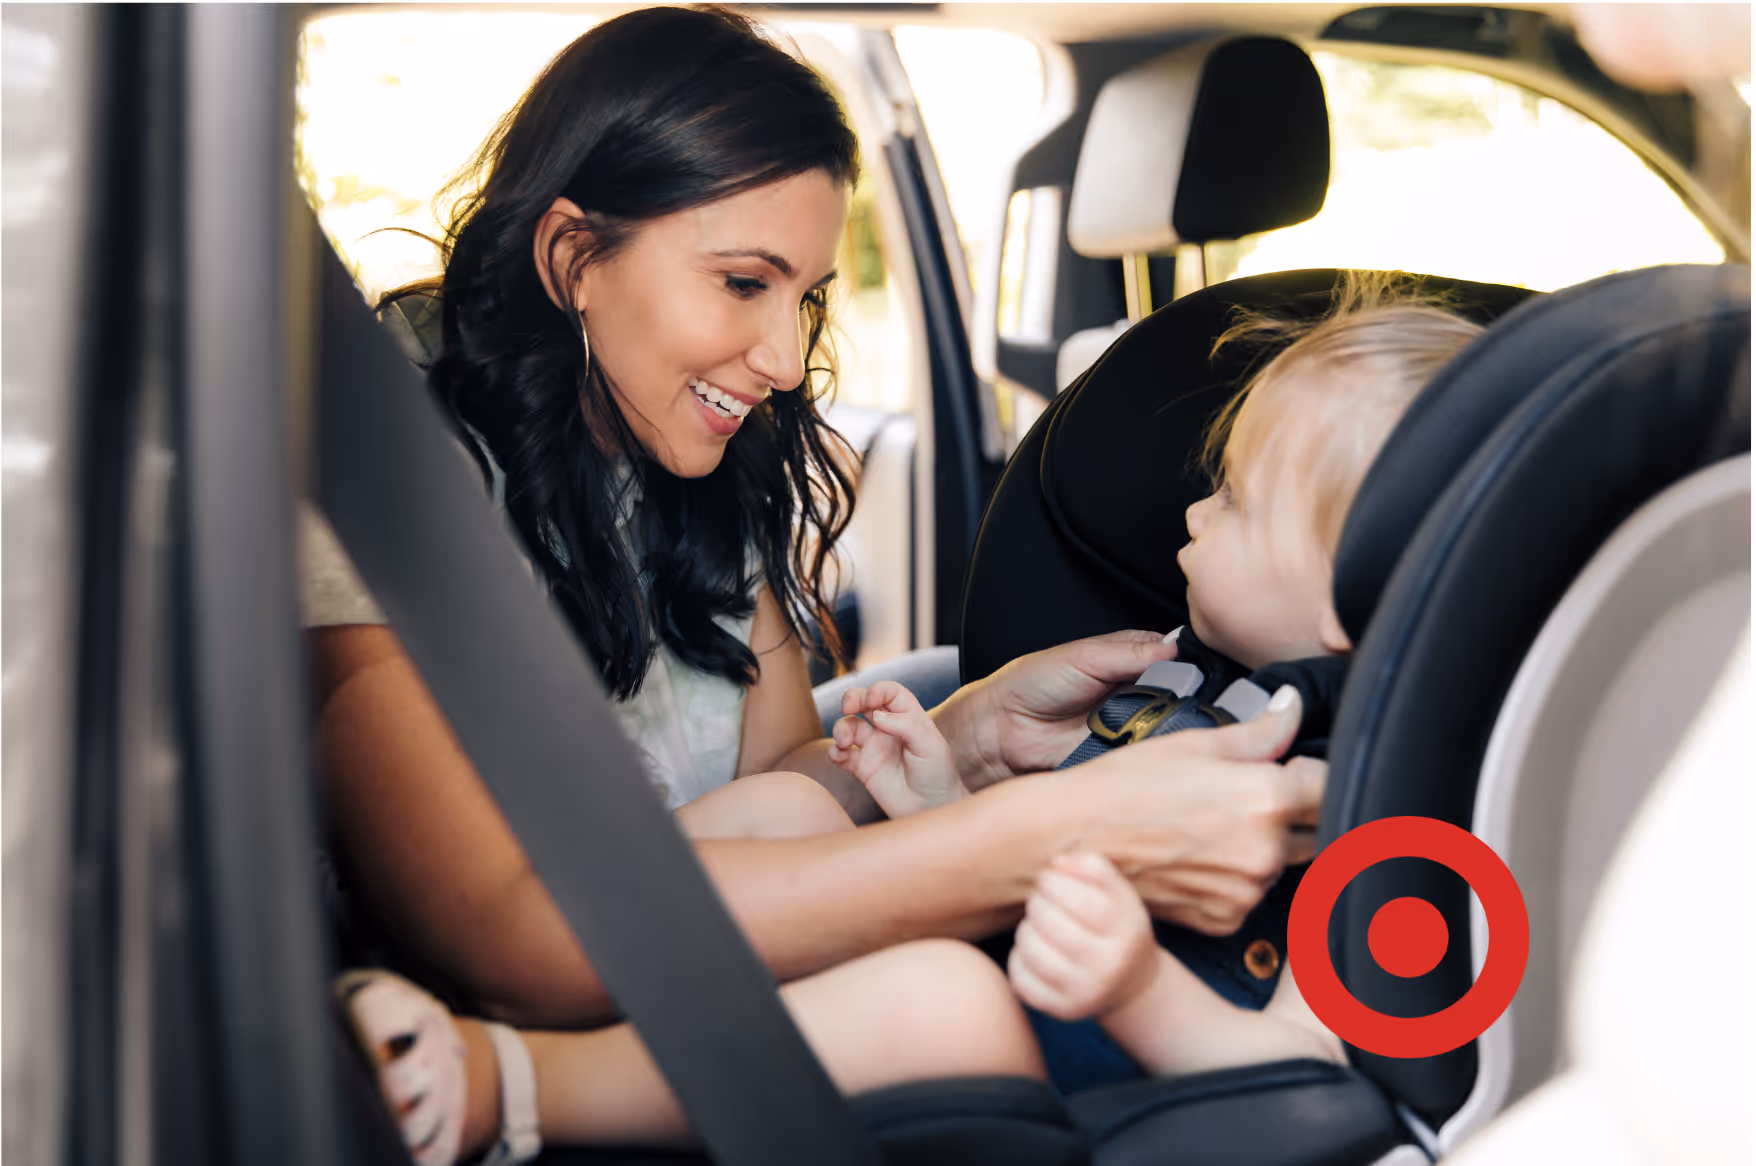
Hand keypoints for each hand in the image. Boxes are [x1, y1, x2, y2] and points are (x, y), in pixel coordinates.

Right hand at [827, 681, 967, 818]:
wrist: (931, 809)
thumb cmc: (938, 775)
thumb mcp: (930, 745)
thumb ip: (906, 725)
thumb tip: (877, 715)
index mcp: (908, 718)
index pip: (890, 693)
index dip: (877, 690)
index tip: (871, 702)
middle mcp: (888, 729)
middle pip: (864, 702)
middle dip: (852, 698)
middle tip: (847, 707)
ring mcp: (874, 748)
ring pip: (848, 726)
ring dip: (840, 728)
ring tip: (844, 742)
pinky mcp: (862, 768)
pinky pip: (840, 754)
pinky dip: (833, 752)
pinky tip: (839, 756)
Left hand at [932, 629, 1177, 789]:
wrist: (1000, 730)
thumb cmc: (1032, 683)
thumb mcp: (1085, 657)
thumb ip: (1131, 653)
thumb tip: (1175, 648)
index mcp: (1130, 660)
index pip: (1176, 659)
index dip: (1188, 665)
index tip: (1195, 672)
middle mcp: (1135, 692)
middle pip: (1180, 696)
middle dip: (1184, 699)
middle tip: (1175, 700)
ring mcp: (1131, 725)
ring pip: (1169, 727)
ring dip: (1168, 726)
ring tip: (1156, 721)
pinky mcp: (1120, 755)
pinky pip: (1147, 756)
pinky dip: (1150, 753)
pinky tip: (1147, 746)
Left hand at [1009, 852, 1159, 1020]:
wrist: (1131, 986)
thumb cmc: (1116, 927)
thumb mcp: (1120, 894)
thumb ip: (1093, 867)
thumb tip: (1057, 862)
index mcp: (1127, 931)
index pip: (1080, 899)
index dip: (1053, 881)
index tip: (1049, 877)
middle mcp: (1109, 966)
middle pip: (1051, 922)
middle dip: (1037, 902)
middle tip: (1042, 900)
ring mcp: (1085, 993)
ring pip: (1031, 949)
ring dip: (1026, 928)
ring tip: (1038, 925)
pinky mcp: (1062, 1010)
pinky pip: (1020, 978)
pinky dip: (1018, 957)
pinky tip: (1033, 951)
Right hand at [1047, 686, 1324, 935]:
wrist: (1069, 840)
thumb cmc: (1121, 787)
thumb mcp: (1191, 743)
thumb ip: (1258, 732)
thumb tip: (1292, 709)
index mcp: (1266, 797)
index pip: (1327, 784)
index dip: (1308, 773)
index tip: (1290, 771)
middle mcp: (1265, 850)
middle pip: (1314, 828)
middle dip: (1292, 812)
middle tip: (1242, 800)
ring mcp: (1246, 890)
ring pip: (1281, 864)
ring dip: (1263, 848)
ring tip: (1209, 829)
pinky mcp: (1225, 919)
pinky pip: (1249, 895)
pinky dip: (1234, 879)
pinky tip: (1198, 858)